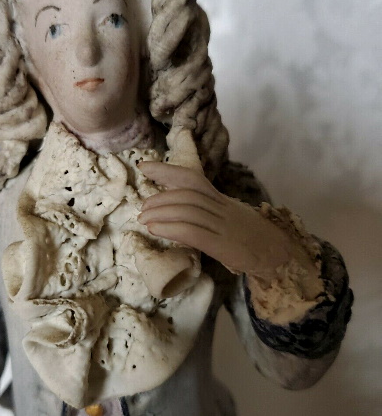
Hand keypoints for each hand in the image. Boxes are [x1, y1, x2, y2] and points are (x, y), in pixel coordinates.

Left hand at [138, 162, 319, 295]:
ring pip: (187, 210)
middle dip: (159, 197)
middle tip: (142, 207)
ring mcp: (223, 225)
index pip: (191, 178)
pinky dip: (170, 229)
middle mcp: (221, 207)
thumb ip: (207, 209)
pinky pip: (192, 232)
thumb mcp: (229, 216)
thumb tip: (176, 207)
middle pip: (186, 193)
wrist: (279, 256)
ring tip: (144, 219)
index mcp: (221, 199)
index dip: (166, 170)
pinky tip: (156, 230)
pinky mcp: (223, 245)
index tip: (144, 166)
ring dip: (160, 213)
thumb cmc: (252, 237)